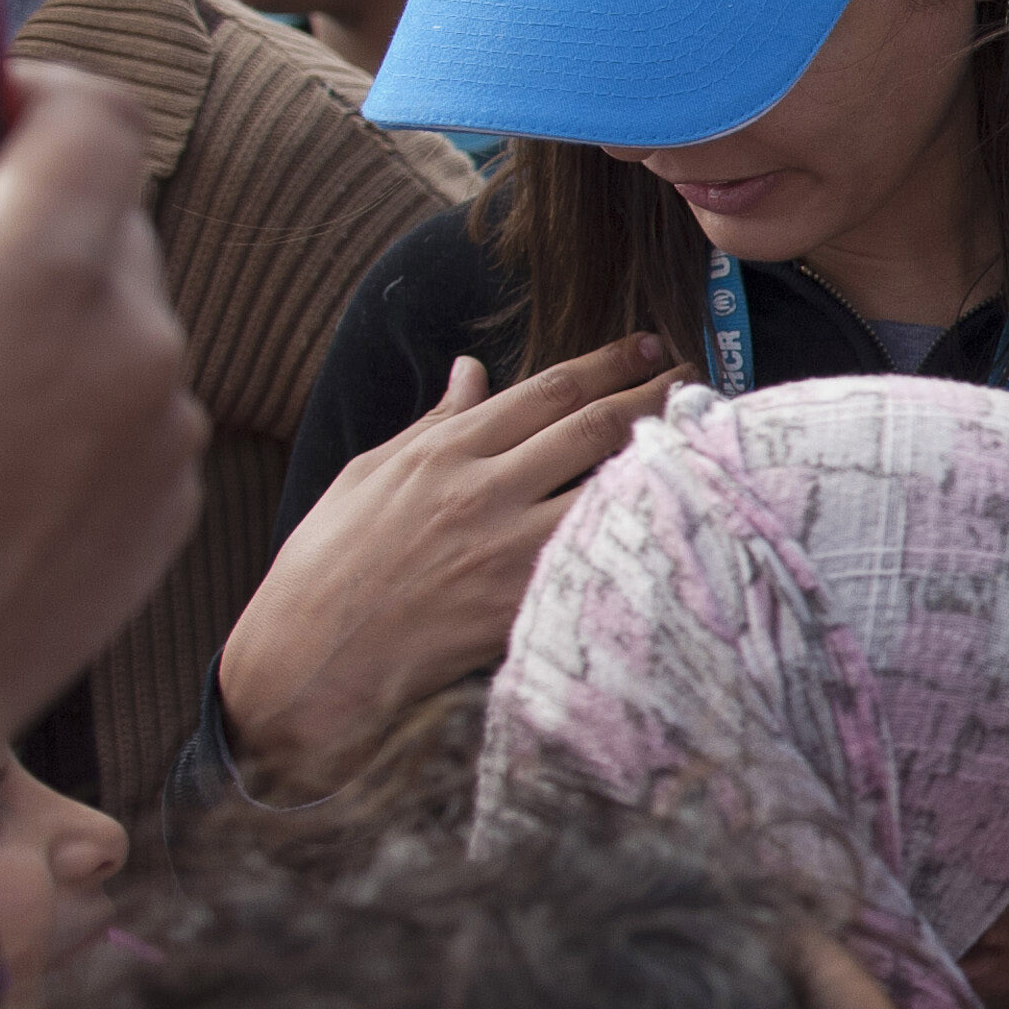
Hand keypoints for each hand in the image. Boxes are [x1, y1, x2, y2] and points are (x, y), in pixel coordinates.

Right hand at [0, 68, 203, 844]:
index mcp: (44, 282)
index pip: (90, 115)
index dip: (12, 88)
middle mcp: (136, 354)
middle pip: (101, 218)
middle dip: (4, 213)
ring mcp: (158, 447)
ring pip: (112, 322)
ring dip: (26, 315)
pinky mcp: (154, 523)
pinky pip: (120, 415)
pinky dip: (55, 403)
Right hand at [216, 334, 682, 799]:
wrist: (305, 662)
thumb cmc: (327, 566)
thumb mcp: (369, 475)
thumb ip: (434, 423)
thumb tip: (472, 371)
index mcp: (445, 451)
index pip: (547, 391)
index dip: (607, 364)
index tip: (648, 346)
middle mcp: (483, 491)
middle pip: (591, 428)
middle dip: (651, 396)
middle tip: (693, 377)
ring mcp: (506, 550)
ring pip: (607, 488)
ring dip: (660, 459)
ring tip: (702, 438)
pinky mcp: (520, 605)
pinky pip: (595, 558)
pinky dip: (638, 532)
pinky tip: (678, 518)